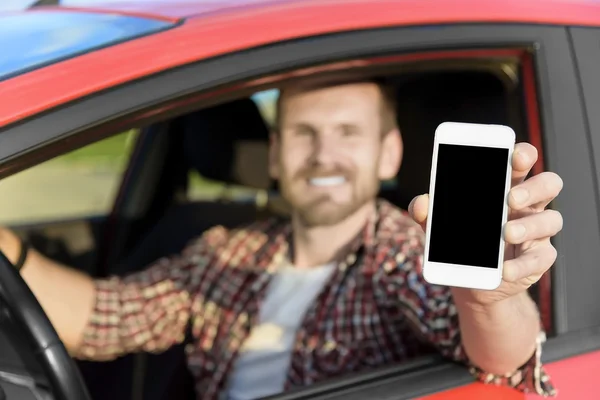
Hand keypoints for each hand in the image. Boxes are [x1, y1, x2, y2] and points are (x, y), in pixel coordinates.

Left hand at [408, 143, 563, 305]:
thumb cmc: (460, 240)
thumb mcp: (440, 225)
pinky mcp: (539, 259)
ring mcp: (537, 232)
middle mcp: (527, 205)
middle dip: (533, 187)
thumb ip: (428, 212)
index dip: (524, 154)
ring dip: (529, 226)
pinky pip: (541, 258)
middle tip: (509, 198)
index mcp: (506, 187)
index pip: (523, 162)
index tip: (516, 156)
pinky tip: (505, 270)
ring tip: (506, 233)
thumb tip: (420, 203)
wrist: (470, 280)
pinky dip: (523, 264)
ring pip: (552, 220)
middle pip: (548, 184)